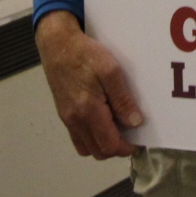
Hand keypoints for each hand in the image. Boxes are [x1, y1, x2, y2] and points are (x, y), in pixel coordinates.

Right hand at [34, 10, 143, 158]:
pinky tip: (101, 122)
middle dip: (116, 148)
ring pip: (86, 148)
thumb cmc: (85, 54)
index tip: (138, 140)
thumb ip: (122, 99)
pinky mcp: (63, 113)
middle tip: (129, 134)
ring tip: (115, 129)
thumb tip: (134, 123)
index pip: (109, 145)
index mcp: (88, 111)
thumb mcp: (110, 71)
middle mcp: (75, 120)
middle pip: (98, 151)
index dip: (126, 148)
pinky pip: (78, 138)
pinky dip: (91, 138)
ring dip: (102, 145)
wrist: (57, 44)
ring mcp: (67, 119)